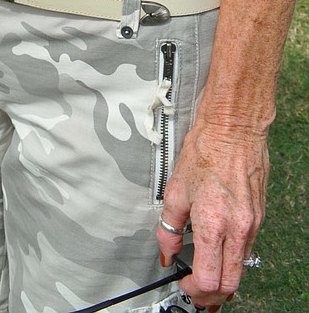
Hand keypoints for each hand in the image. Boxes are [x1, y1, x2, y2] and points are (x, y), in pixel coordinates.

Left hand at [157, 120, 267, 309]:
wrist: (233, 129)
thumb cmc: (205, 151)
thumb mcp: (175, 189)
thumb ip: (168, 227)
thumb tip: (166, 251)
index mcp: (213, 224)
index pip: (208, 278)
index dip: (193, 289)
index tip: (183, 283)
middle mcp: (237, 229)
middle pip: (230, 284)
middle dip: (211, 295)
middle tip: (195, 291)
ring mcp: (252, 225)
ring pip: (240, 268)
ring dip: (223, 277)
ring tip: (204, 271)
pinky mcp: (259, 218)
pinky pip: (246, 249)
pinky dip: (232, 257)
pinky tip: (218, 248)